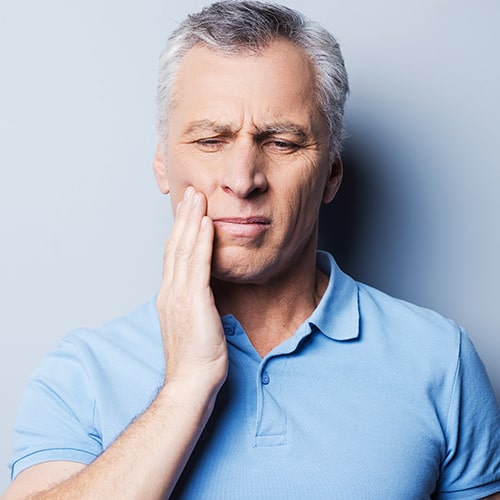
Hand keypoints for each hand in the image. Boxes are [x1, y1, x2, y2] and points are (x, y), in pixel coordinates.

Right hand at [156, 186, 227, 396]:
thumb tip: (204, 294)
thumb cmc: (195, 360)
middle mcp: (170, 292)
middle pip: (175, 246)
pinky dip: (200, 242)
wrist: (191, 384)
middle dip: (183, 217)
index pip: (173, 256)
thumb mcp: (192, 326)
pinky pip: (197, 265)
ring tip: (197, 198)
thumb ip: (194, 305)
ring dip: (190, 221)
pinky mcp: (193, 302)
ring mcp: (179, 296)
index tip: (188, 212)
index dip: (179, 231)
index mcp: (170, 297)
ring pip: (183, 249)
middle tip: (190, 193)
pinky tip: (205, 224)